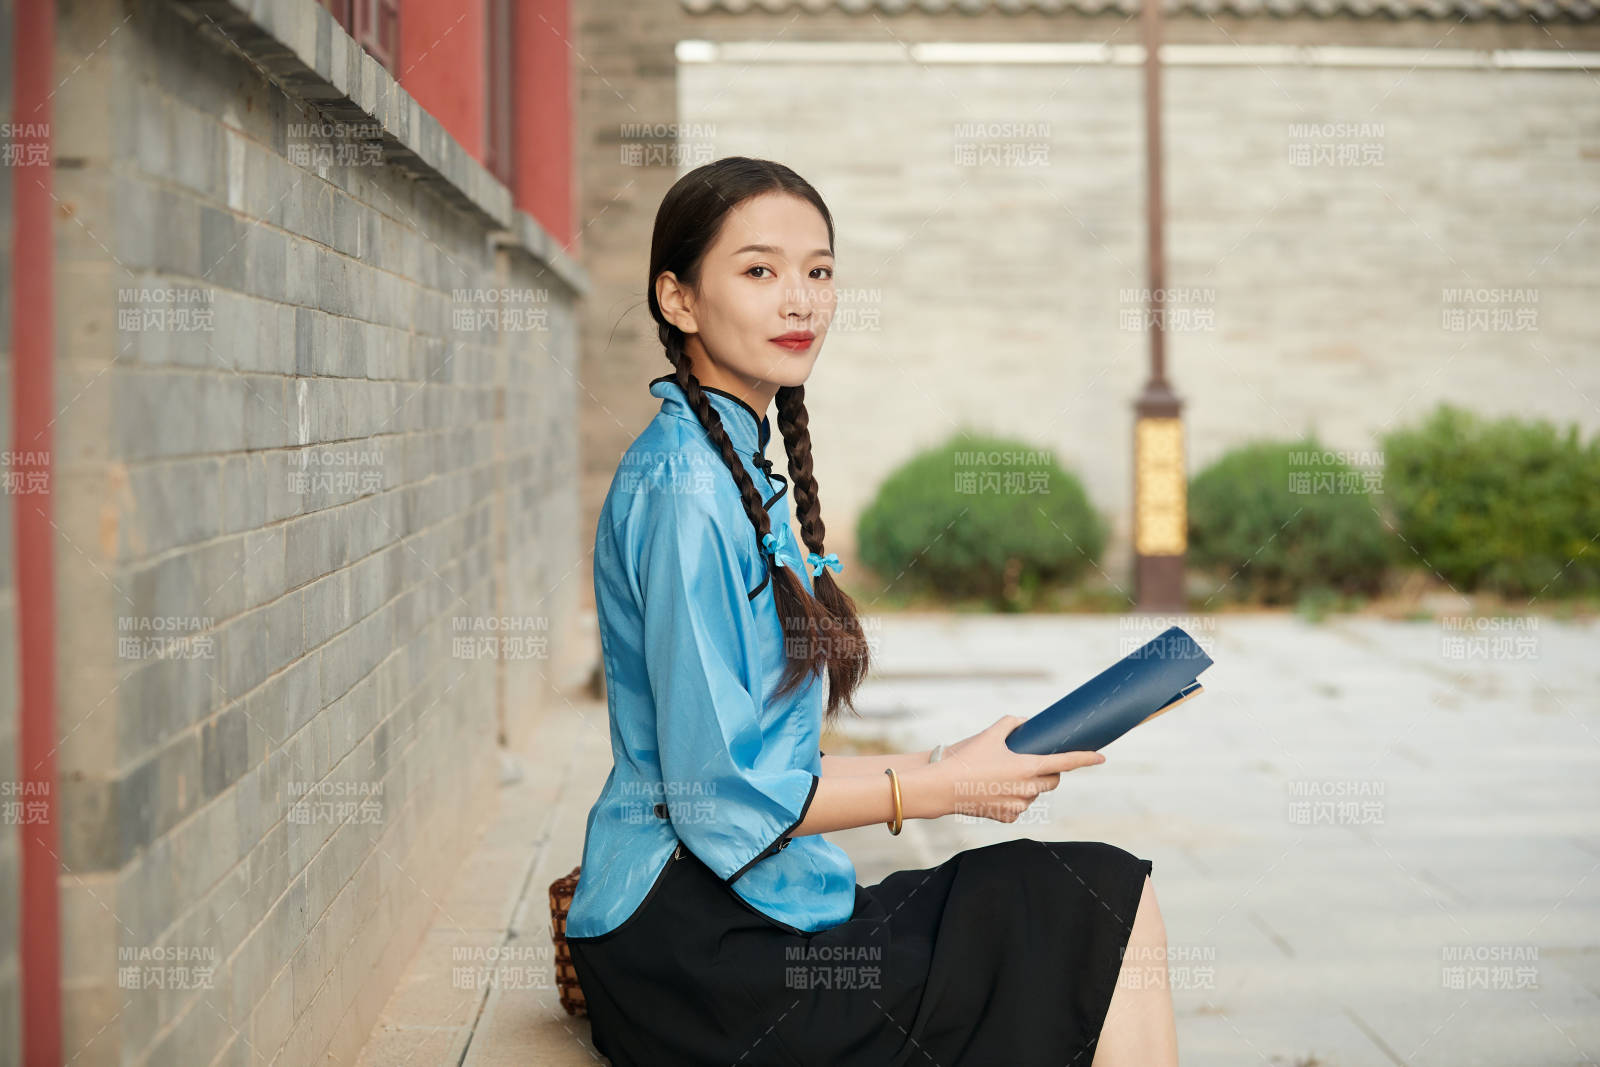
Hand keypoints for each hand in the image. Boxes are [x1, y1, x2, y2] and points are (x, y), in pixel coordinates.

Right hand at [936, 715, 1104, 822]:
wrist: (943, 787)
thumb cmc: (966, 758)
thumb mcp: (990, 734)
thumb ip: (1012, 724)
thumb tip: (1025, 722)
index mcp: (1028, 767)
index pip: (1066, 763)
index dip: (1086, 759)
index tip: (1101, 757)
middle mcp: (1028, 789)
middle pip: (1053, 780)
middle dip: (1050, 771)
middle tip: (1034, 762)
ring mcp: (1019, 806)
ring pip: (1036, 794)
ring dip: (1030, 785)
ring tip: (1004, 776)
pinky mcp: (1008, 818)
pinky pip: (1021, 806)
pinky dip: (1015, 798)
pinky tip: (997, 791)